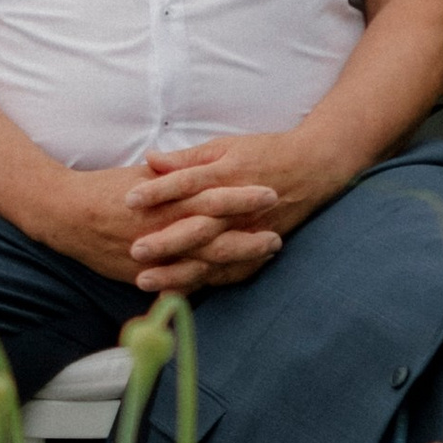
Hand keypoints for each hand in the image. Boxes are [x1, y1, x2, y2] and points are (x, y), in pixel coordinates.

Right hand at [43, 155, 283, 297]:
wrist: (62, 214)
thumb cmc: (103, 190)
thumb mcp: (140, 177)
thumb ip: (171, 174)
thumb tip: (199, 167)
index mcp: (163, 201)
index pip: (212, 198)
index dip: (242, 197)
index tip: (269, 192)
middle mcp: (162, 232)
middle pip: (215, 238)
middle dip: (248, 238)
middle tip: (277, 237)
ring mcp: (154, 258)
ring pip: (202, 265)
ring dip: (235, 263)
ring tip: (260, 259)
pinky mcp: (143, 276)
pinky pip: (181, 284)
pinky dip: (206, 283)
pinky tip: (227, 281)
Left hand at [120, 132, 345, 293]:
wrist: (313, 168)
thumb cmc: (264, 152)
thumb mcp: (225, 146)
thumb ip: (186, 158)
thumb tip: (149, 159)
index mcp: (227, 175)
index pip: (188, 183)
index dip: (159, 191)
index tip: (129, 199)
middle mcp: (237, 207)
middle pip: (198, 226)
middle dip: (166, 241)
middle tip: (134, 250)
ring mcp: (249, 231)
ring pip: (210, 257)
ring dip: (179, 271)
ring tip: (146, 282)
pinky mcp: (257, 249)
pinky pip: (229, 272)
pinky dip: (204, 285)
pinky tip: (176, 295)